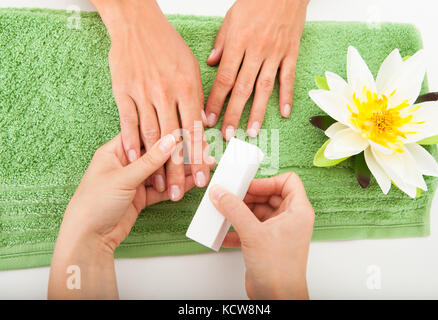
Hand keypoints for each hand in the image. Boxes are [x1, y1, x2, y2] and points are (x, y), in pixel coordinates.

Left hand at [48, 133, 213, 298]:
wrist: (89, 238)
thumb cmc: (94, 204)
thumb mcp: (123, 178)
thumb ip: (150, 160)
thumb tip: (170, 140)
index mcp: (114, 151)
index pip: (144, 136)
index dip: (165, 133)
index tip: (186, 132)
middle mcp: (125, 163)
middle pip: (156, 154)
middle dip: (179, 155)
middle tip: (201, 152)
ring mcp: (133, 180)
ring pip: (162, 172)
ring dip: (181, 171)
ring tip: (203, 167)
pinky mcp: (140, 197)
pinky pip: (162, 188)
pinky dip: (176, 186)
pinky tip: (192, 182)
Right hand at [91, 0, 209, 199]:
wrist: (136, 23)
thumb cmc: (167, 45)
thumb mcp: (191, 68)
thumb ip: (197, 98)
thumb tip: (204, 124)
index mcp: (187, 87)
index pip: (195, 130)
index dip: (198, 157)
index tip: (202, 178)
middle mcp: (166, 93)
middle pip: (173, 140)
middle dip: (177, 170)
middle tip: (178, 194)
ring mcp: (142, 93)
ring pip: (150, 136)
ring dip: (154, 164)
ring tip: (158, 186)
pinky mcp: (123, 92)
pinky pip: (127, 122)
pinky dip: (130, 143)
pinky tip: (134, 162)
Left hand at [205, 0, 308, 139]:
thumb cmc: (257, 0)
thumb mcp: (232, 16)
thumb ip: (222, 42)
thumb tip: (212, 62)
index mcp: (238, 42)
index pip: (224, 77)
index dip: (215, 100)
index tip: (208, 118)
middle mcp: (256, 51)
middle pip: (242, 88)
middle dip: (233, 114)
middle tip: (227, 134)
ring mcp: (275, 53)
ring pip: (264, 88)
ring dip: (257, 112)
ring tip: (252, 132)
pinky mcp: (291, 53)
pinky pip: (288, 77)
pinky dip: (287, 96)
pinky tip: (284, 113)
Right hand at [209, 172, 314, 299]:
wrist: (277, 298)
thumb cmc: (280, 270)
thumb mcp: (253, 233)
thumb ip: (234, 210)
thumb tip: (221, 193)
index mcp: (298, 211)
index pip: (288, 181)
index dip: (267, 181)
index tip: (248, 185)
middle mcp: (290, 219)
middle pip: (268, 195)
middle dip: (248, 196)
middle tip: (230, 196)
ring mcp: (278, 231)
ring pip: (257, 211)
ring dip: (239, 212)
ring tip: (223, 212)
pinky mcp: (266, 242)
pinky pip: (251, 227)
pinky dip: (237, 228)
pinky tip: (224, 232)